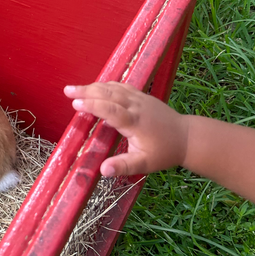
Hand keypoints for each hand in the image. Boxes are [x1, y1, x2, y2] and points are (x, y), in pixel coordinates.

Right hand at [64, 82, 189, 176]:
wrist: (187, 137)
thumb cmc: (164, 152)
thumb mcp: (144, 164)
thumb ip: (123, 166)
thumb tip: (103, 170)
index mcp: (135, 122)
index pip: (111, 109)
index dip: (93, 105)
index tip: (75, 104)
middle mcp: (136, 106)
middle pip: (109, 93)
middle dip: (87, 91)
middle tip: (67, 91)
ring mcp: (140, 98)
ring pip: (114, 87)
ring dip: (94, 86)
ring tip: (75, 89)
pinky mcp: (142, 96)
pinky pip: (121, 86)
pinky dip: (106, 85)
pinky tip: (96, 87)